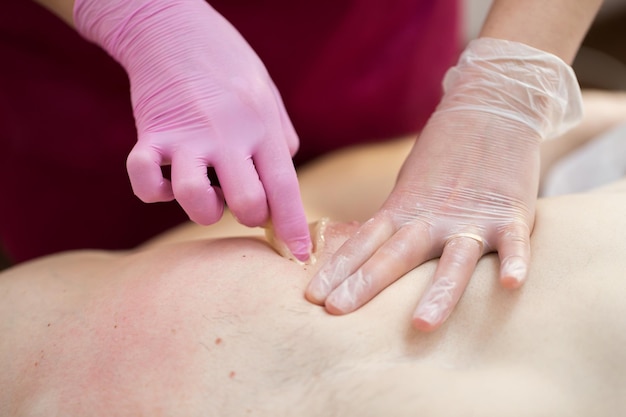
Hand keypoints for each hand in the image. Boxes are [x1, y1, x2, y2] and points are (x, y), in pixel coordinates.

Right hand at [74, 0, 310, 260]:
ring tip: (207, 192)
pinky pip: (145, 181)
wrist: (170, 25)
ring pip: (196, 201)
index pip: (285, 188)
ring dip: (204, 211)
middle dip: (250, 218)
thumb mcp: (267, 94)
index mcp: (262, 127)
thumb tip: (283, 177)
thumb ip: (280, 138)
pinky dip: (154, 190)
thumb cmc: (227, 62)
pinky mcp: (150, 135)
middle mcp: (228, 137)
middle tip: (244, 202)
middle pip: (247, 205)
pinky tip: (166, 177)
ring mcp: (187, 137)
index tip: (300, 256)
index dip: (294, 227)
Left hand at [305, 38, 582, 329]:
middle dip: (364, 284)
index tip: (311, 296)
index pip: (363, 243)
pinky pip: (515, 243)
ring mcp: (471, 216)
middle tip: (336, 310)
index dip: (337, 270)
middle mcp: (431, 217)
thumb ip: (395, 222)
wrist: (490, 106)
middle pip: (395, 255)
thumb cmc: (444, 155)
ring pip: (454, 260)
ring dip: (439, 292)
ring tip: (421, 324)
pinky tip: (510, 285)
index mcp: (403, 210)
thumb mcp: (408, 187)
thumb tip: (369, 254)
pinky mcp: (511, 212)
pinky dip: (515, 261)